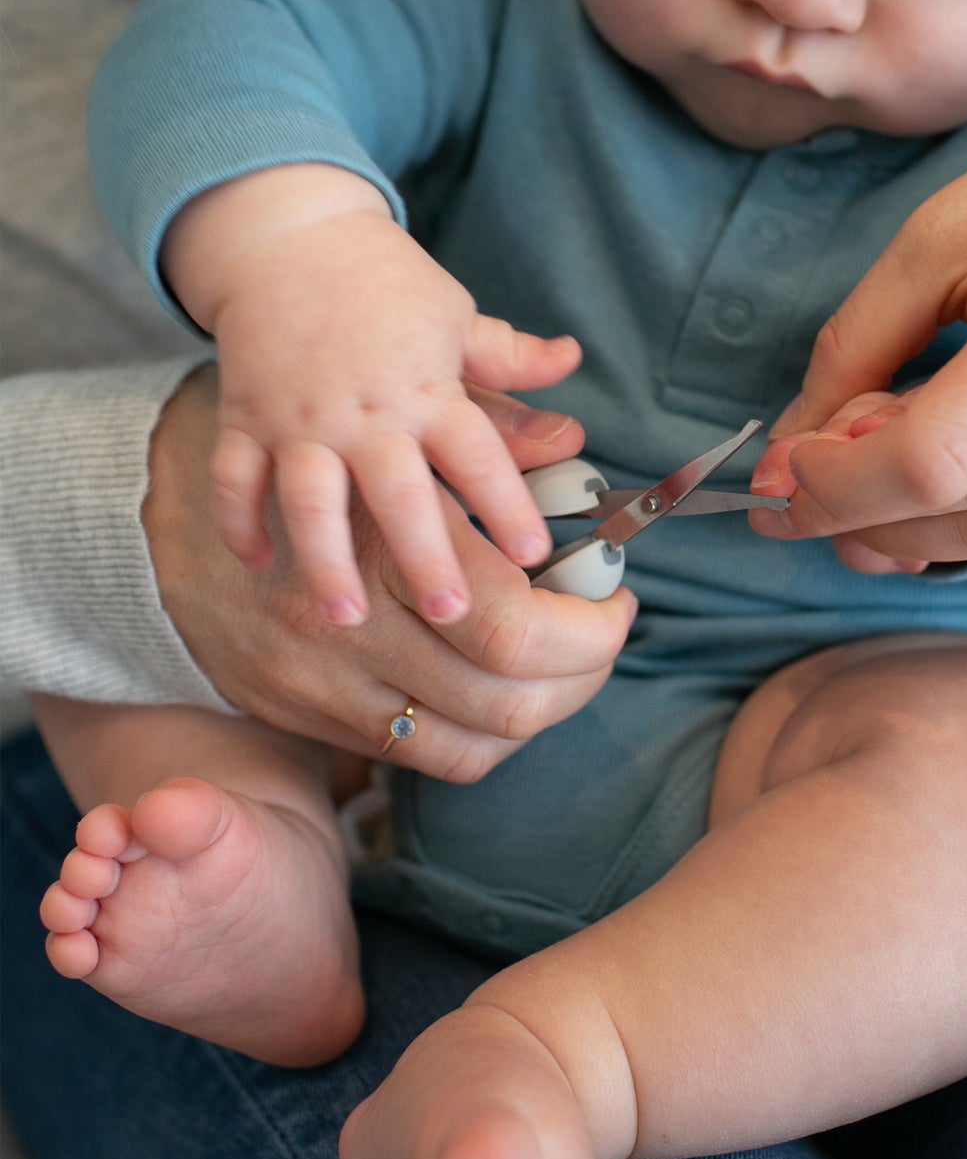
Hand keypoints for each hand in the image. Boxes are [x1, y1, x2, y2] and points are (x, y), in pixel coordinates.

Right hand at [144, 367, 635, 782]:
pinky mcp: (294, 704)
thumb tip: (575, 442)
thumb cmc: (302, 448)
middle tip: (606, 634)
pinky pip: (407, 759)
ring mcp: (319, 661)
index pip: (515, 600)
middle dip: (584, 665)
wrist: (157, 498)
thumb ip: (496, 414)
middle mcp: (353, 598)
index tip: (618, 596)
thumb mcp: (394, 399)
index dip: (591, 615)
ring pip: (466, 732)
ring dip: (539, 714)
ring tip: (563, 674)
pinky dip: (473, 745)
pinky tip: (497, 705)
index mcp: (384, 516)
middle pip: (503, 670)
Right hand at [165, 165, 579, 627]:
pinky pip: (235, 478)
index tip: (534, 553)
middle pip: (398, 494)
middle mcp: (366, 413)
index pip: (476, 454)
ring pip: (310, 502)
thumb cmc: (385, 283)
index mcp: (428, 390)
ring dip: (326, 561)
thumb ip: (511, 358)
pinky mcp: (247, 419)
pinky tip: (255, 568)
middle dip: (425, 555)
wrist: (287, 236)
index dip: (506, 503)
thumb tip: (572, 361)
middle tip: (451, 612)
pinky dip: (237, 523)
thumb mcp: (457, 315)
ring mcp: (300, 420)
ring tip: (345, 618)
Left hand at [751, 80, 966, 566]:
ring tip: (858, 489)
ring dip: (909, 535)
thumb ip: (856, 347)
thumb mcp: (940, 234)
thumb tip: (791, 455)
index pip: (934, 458)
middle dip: (856, 509)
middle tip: (801, 479)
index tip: (777, 477)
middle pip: (963, 507)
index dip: (837, 487)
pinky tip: (934, 495)